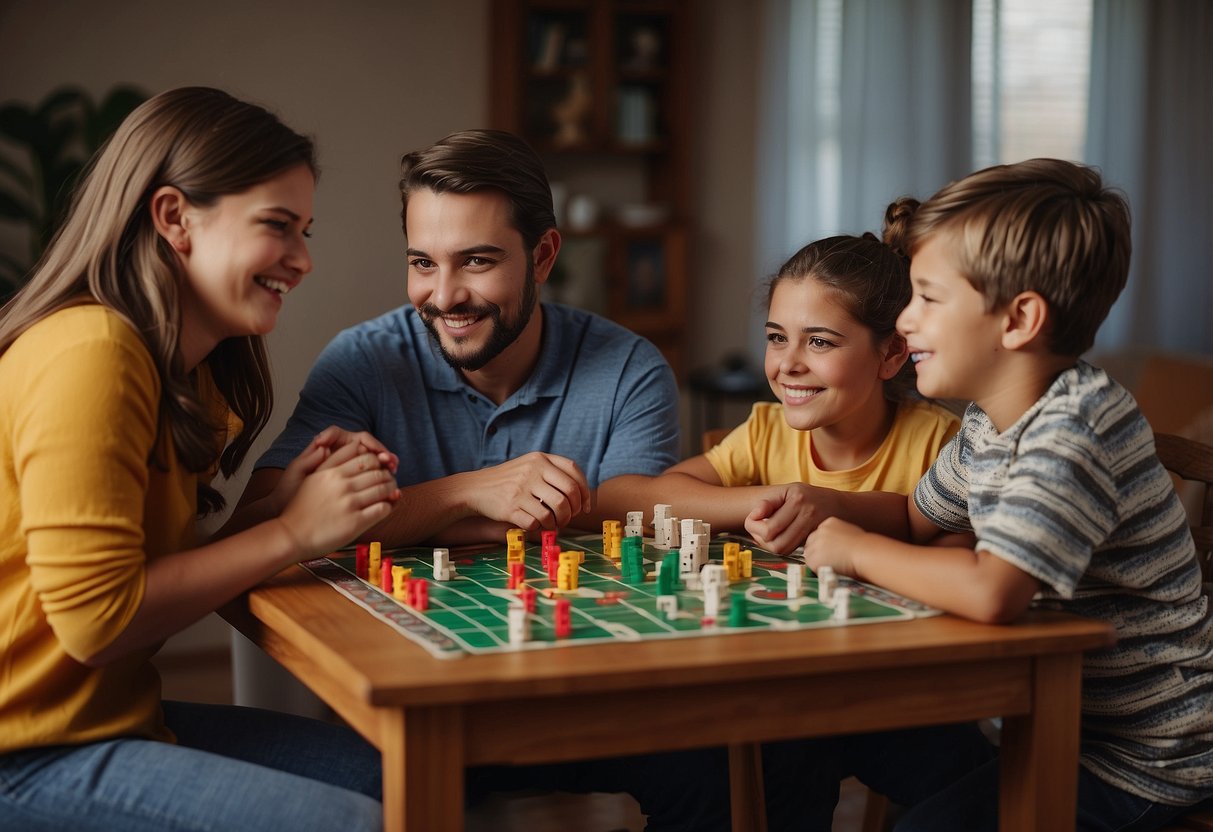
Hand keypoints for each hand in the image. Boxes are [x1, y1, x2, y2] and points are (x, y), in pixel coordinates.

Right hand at [278, 442, 399, 557]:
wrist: (291, 535)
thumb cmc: (301, 508)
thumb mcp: (312, 478)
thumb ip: (331, 462)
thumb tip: (353, 447)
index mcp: (332, 472)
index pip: (366, 455)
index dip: (376, 460)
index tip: (377, 467)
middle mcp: (341, 485)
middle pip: (377, 470)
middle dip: (387, 475)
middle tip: (388, 480)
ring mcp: (349, 503)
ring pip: (384, 488)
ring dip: (391, 489)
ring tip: (390, 493)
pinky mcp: (355, 523)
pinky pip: (382, 508)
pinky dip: (388, 506)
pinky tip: (384, 508)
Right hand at [460, 452, 590, 530]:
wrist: (476, 488)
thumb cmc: (510, 481)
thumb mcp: (530, 466)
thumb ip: (553, 474)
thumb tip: (583, 497)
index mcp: (540, 459)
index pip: (574, 471)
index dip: (585, 491)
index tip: (585, 506)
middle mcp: (532, 470)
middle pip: (569, 492)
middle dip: (574, 510)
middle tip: (569, 518)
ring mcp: (521, 489)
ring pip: (556, 509)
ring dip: (559, 521)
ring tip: (554, 524)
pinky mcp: (511, 507)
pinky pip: (537, 522)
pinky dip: (541, 527)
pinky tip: (536, 524)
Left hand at [743, 483, 833, 554]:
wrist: (841, 506)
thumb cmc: (809, 496)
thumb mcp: (788, 490)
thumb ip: (769, 503)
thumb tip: (754, 516)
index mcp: (798, 500)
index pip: (769, 527)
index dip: (753, 527)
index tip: (752, 522)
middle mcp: (807, 515)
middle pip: (775, 544)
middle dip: (761, 540)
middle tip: (758, 532)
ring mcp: (814, 529)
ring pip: (784, 550)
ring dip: (771, 545)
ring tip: (768, 535)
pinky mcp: (817, 540)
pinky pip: (794, 550)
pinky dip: (783, 546)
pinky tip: (781, 538)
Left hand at [802, 517, 864, 576]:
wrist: (866, 553)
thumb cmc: (865, 546)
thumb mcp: (851, 532)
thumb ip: (838, 536)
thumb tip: (834, 545)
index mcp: (829, 522)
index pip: (818, 533)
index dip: (823, 544)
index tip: (829, 551)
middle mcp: (820, 531)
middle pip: (810, 542)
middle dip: (817, 551)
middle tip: (828, 559)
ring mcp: (815, 543)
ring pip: (809, 554)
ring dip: (817, 560)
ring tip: (833, 564)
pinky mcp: (813, 557)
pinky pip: (810, 565)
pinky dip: (817, 568)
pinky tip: (830, 568)